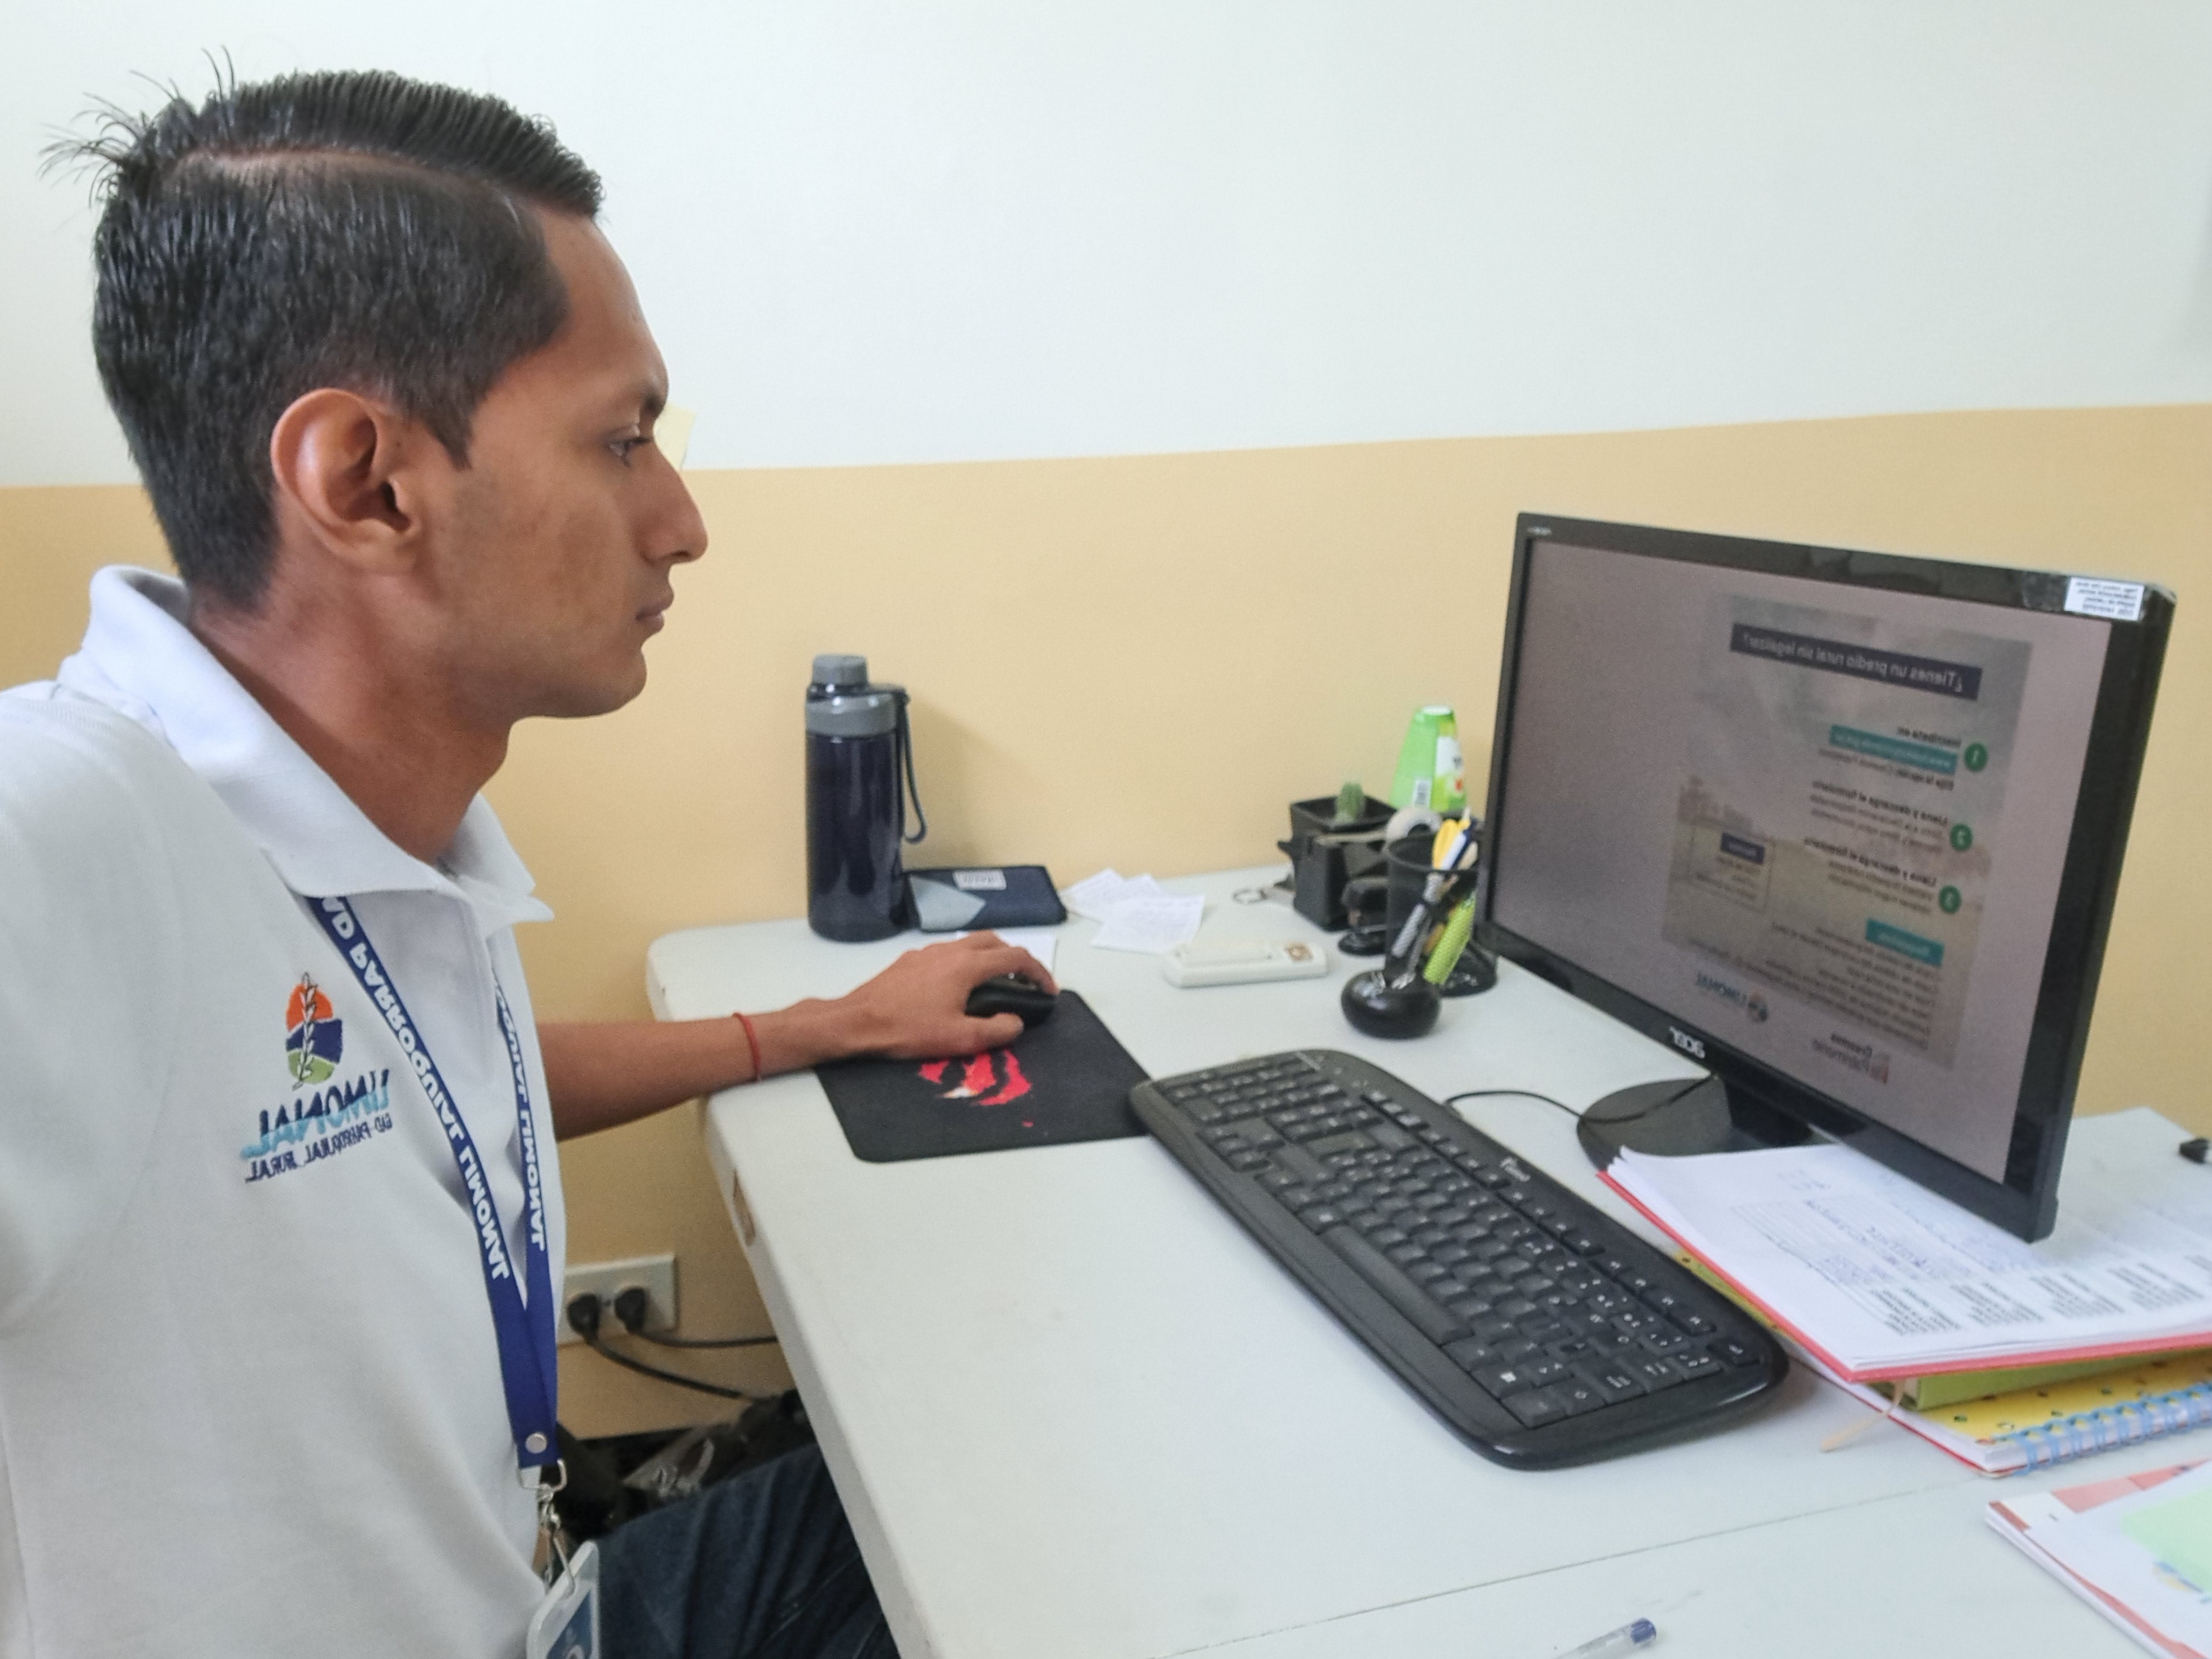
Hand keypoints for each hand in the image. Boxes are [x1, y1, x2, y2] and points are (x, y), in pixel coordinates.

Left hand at [824, 932, 1058, 1060]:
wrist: (857, 1021)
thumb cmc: (908, 1030)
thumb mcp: (959, 1039)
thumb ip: (996, 1030)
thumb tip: (1016, 1021)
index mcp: (967, 965)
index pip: (1016, 958)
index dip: (1039, 973)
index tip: (1048, 991)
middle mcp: (950, 951)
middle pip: (995, 942)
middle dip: (1015, 959)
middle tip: (1022, 984)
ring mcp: (927, 952)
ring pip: (969, 944)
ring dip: (989, 959)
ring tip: (993, 986)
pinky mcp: (910, 960)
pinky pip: (947, 953)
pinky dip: (965, 963)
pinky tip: (955, 989)